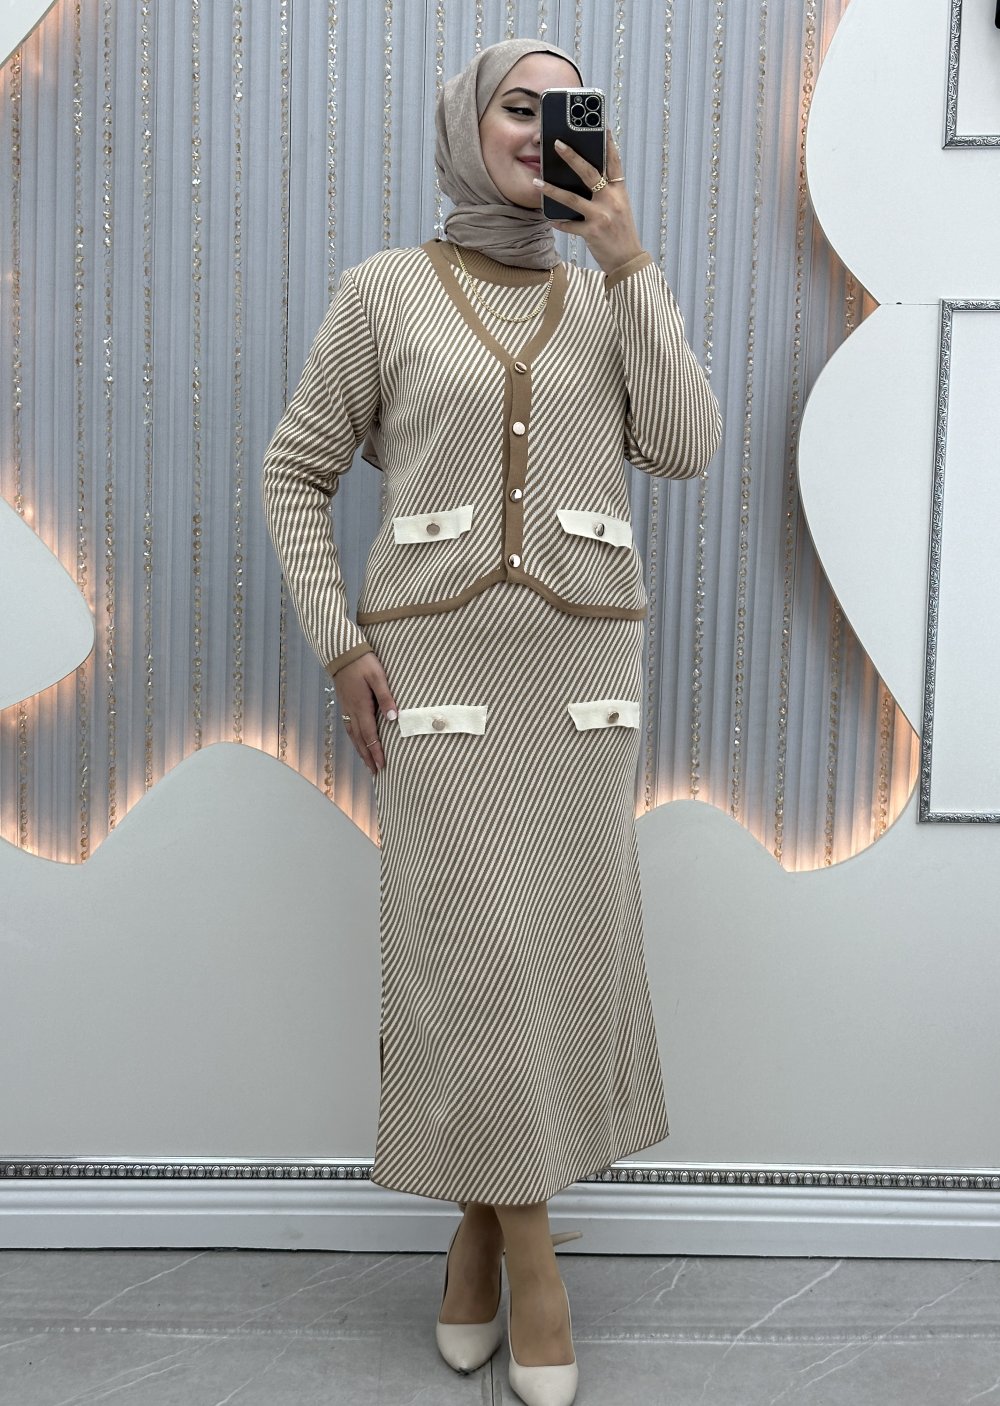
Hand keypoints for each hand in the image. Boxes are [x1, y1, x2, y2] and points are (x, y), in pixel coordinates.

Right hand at [332, 651, 397, 775]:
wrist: (342, 652)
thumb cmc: (363, 662)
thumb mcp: (378, 677)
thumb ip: (386, 697)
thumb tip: (393, 718)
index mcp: (361, 706)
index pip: (370, 735)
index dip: (376, 752)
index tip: (382, 766)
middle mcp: (352, 711)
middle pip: (360, 740)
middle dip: (368, 757)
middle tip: (375, 772)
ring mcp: (346, 708)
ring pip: (353, 735)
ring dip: (361, 750)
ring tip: (367, 763)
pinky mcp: (345, 704)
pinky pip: (349, 727)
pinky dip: (355, 739)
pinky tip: (358, 742)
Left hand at [533, 132, 644, 275]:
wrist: (628, 260)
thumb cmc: (621, 232)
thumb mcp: (620, 207)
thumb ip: (607, 192)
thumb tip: (588, 179)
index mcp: (620, 191)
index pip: (614, 162)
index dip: (609, 143)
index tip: (603, 126)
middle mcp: (612, 200)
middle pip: (590, 173)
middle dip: (572, 157)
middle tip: (557, 144)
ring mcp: (601, 216)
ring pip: (572, 198)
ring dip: (552, 190)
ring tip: (537, 182)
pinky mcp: (592, 232)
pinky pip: (569, 224)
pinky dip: (559, 222)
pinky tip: (549, 218)